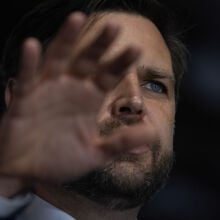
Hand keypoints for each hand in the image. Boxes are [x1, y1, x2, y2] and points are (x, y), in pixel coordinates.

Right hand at [0, 12, 148, 182]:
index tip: (136, 50)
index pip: (109, 76)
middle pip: (88, 61)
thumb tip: (153, 135)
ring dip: (67, 39)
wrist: (29, 171)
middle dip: (100, 44)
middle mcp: (71, 90)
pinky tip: (33, 46)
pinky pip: (28, 77)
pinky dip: (30, 63)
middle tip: (115, 27)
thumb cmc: (61, 161)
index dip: (122, 63)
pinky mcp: (25, 99)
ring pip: (59, 59)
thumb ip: (121, 142)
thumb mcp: (96, 153)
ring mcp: (47, 91)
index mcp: (89, 101)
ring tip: (78, 18)